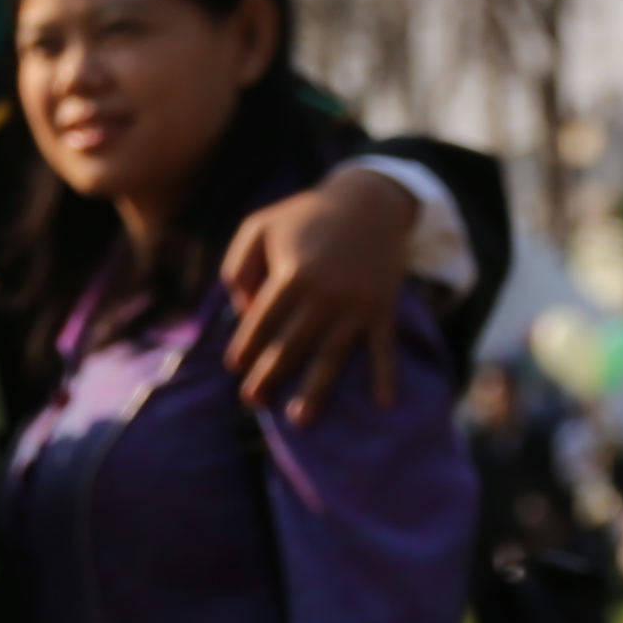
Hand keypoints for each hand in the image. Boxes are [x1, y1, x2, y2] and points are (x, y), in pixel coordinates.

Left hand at [221, 169, 424, 419]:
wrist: (370, 201)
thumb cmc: (305, 216)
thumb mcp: (258, 228)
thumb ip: (238, 268)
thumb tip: (244, 314)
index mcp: (291, 275)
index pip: (261, 324)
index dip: (245, 348)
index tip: (235, 367)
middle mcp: (324, 295)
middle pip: (291, 347)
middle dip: (269, 377)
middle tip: (252, 401)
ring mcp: (357, 305)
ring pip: (332, 357)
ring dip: (315, 391)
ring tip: (299, 421)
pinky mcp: (383, 309)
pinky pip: (385, 348)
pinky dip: (386, 376)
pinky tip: (385, 404)